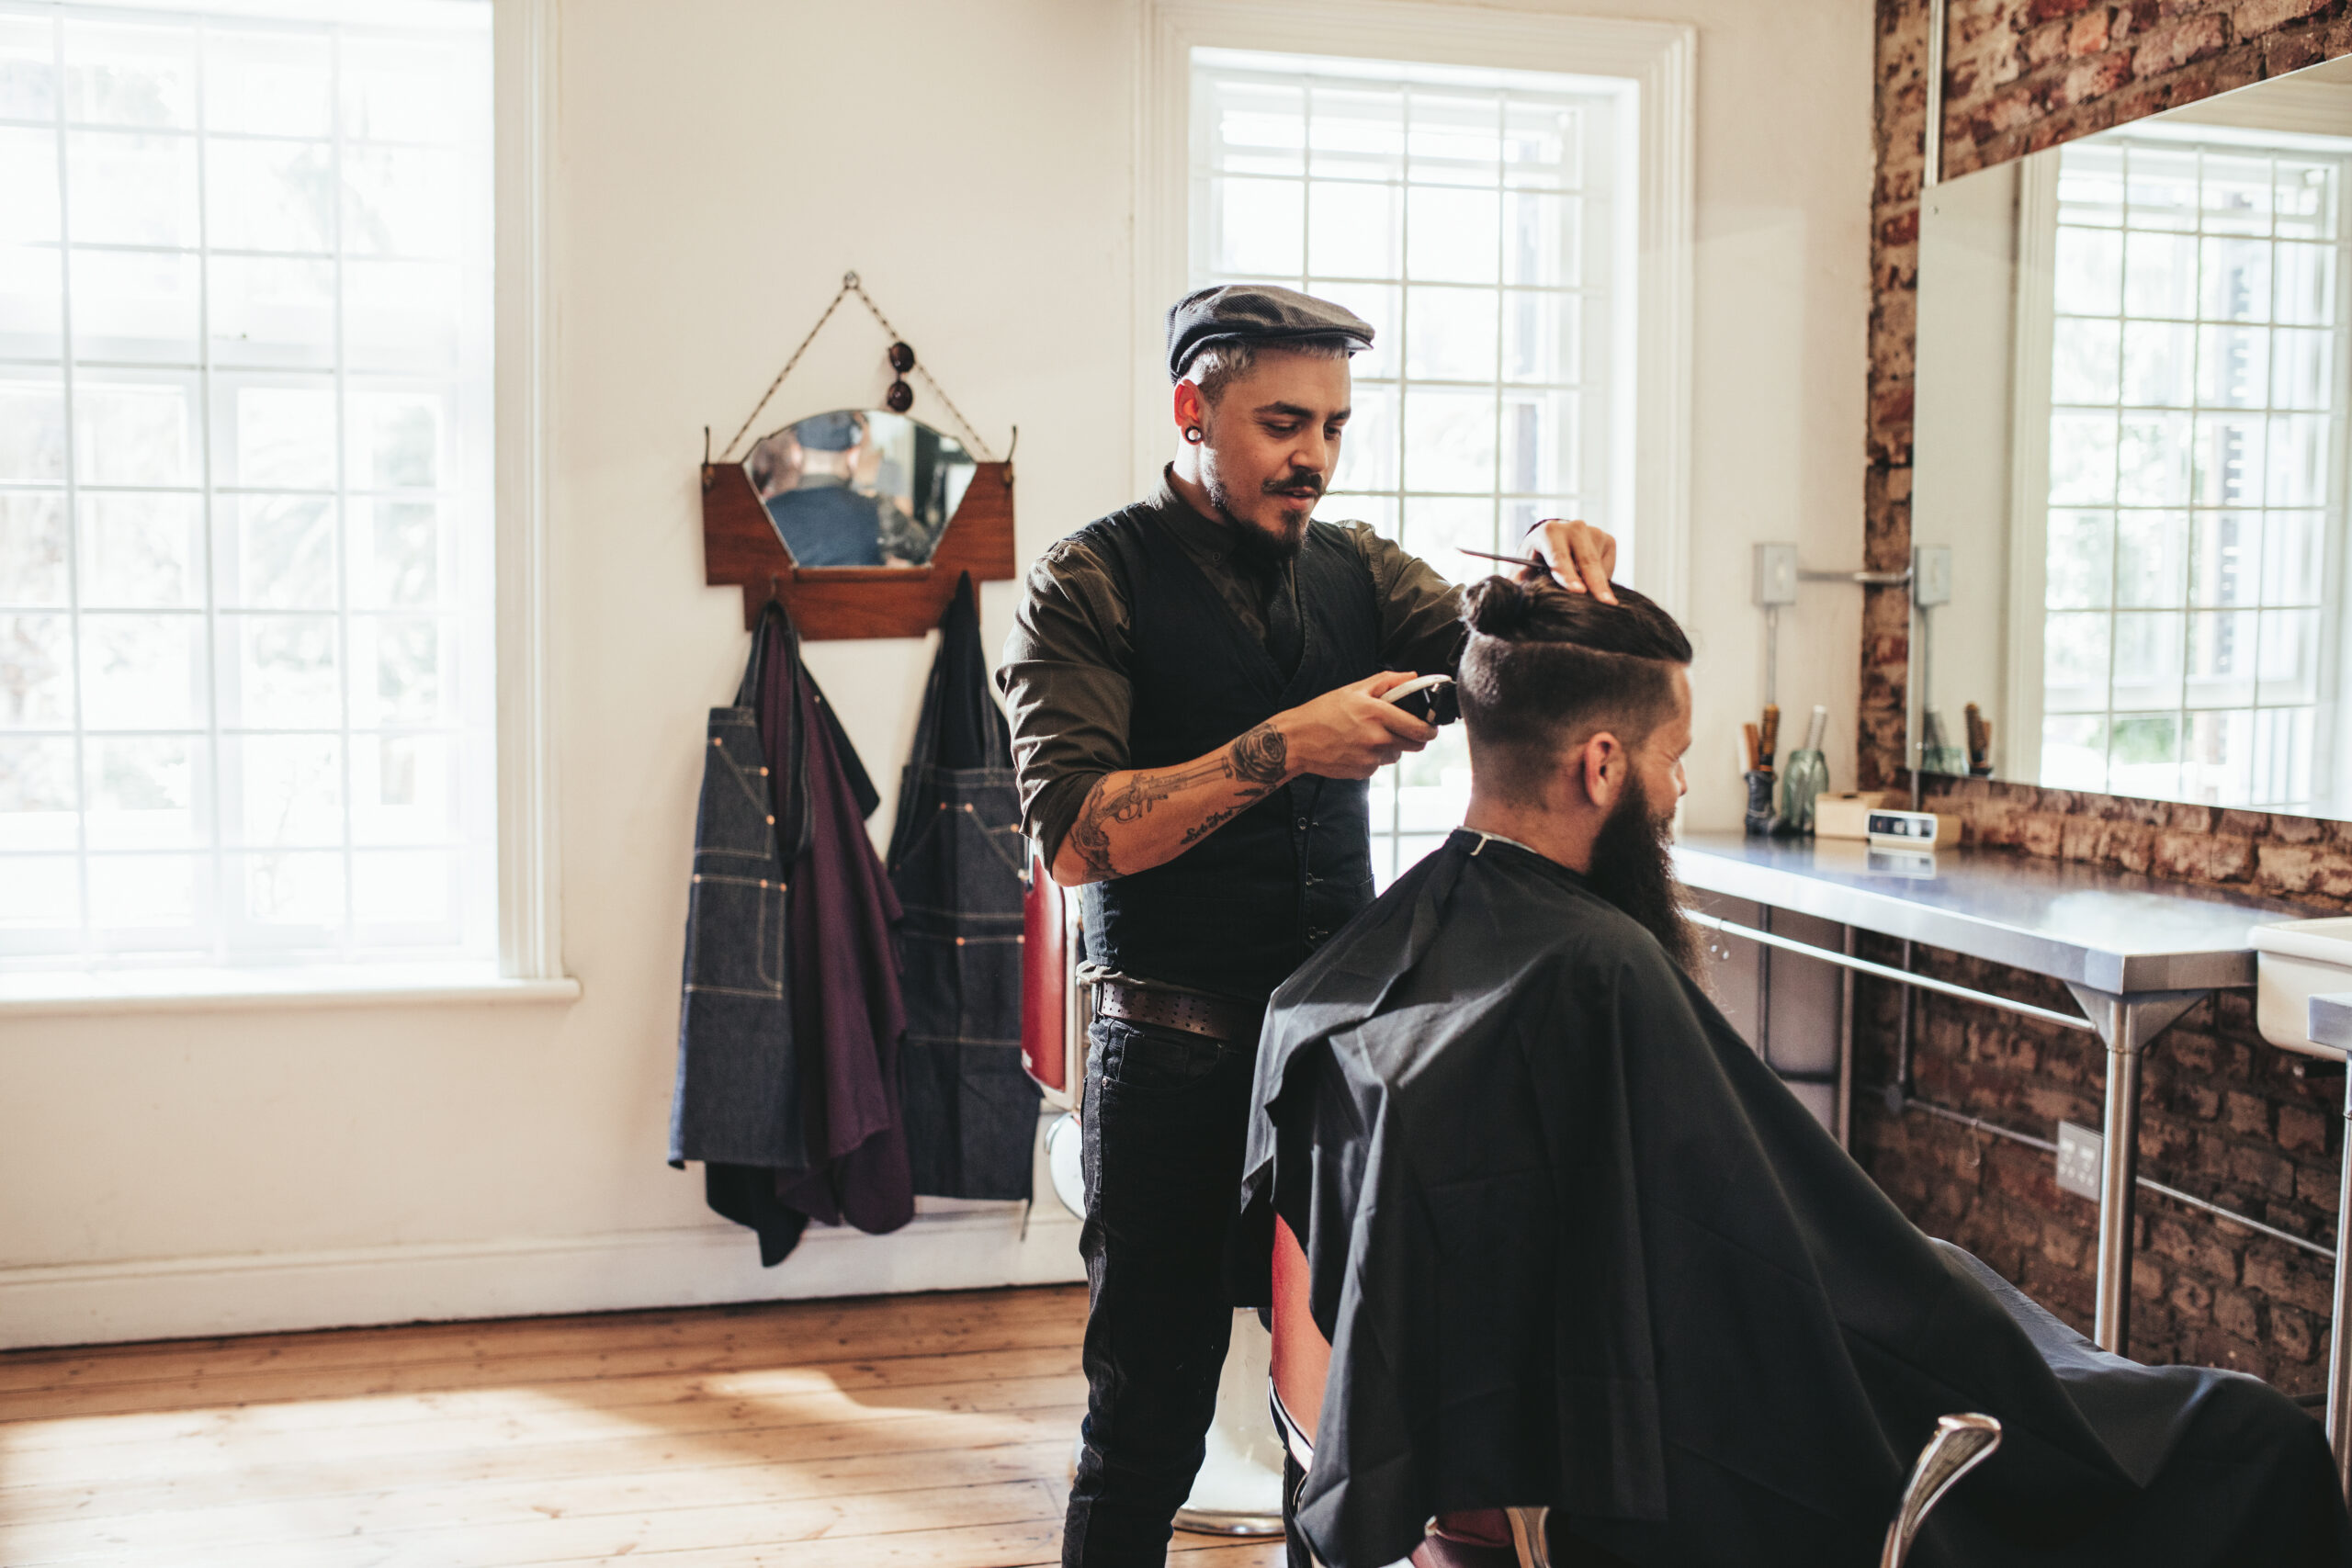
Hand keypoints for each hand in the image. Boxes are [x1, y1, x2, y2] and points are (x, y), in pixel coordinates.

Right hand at [1270, 671, 1438, 780]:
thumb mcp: (1354, 689)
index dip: (1430, 728)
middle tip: (1402, 729)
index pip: (1419, 728)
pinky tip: (1356, 747)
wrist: (1296, 740)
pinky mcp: (1363, 772)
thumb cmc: (1322, 712)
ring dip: (1390, 747)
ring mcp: (1371, 758)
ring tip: (1367, 735)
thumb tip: (1413, 677)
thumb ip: (1387, 681)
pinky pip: (1379, 765)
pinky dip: (1373, 757)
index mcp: (1378, 714)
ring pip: (1396, 755)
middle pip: (1415, 745)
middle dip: (1413, 737)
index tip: (1430, 726)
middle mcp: (1377, 738)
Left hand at [1526, 517, 1618, 603]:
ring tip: (1599, 602)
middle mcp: (1573, 528)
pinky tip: (1592, 584)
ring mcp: (1593, 532)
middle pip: (1586, 559)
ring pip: (1599, 564)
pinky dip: (1603, 579)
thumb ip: (1523, 583)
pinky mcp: (1607, 540)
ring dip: (1599, 585)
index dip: (1568, 575)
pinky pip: (1608, 566)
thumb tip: (1522, 598)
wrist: (1550, 545)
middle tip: (1605, 602)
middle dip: (1595, 582)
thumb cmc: (1535, 563)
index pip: (1559, 556)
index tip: (1579, 591)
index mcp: (1548, 533)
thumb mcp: (1523, 571)